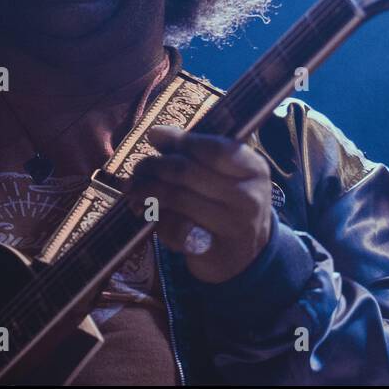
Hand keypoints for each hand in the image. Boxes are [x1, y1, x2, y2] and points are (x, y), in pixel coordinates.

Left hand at [127, 125, 273, 283]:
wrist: (247, 254)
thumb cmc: (230, 203)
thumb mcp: (227, 175)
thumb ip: (198, 154)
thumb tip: (157, 135)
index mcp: (254, 170)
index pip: (214, 149)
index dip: (180, 140)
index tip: (154, 134)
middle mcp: (249, 197)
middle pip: (188, 172)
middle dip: (155, 166)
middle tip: (139, 168)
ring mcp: (233, 227)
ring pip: (177, 199)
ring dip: (147, 191)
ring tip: (134, 189)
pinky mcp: (214, 251)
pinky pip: (173, 227)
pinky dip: (156, 218)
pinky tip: (151, 214)